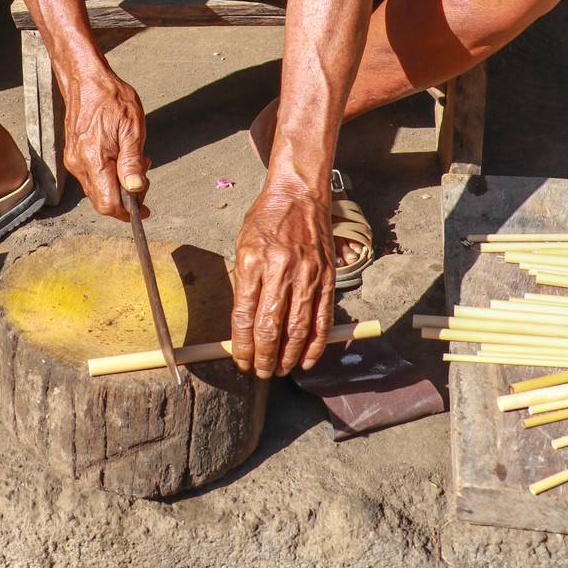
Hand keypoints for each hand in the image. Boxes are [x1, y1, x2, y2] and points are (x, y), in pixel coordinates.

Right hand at [62, 67, 148, 221]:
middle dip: (126, 198)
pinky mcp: (73, 155)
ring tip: (135, 162)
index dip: (128, 211)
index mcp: (93, 159)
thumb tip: (135, 188)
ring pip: (97, 190)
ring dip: (117, 186)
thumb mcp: (131, 127)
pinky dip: (108, 176)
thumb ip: (133, 161)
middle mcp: (78, 164)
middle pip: (102, 201)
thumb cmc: (111, 98)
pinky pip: (91, 178)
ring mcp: (73, 160)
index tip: (144, 209)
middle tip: (144, 176)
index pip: (108, 203)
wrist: (86, 79)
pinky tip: (120, 158)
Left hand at [230, 181, 335, 378]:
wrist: (299, 195)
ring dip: (287, 357)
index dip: (242, 345)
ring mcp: (307, 275)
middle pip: (270, 327)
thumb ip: (244, 283)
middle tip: (260, 372)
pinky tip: (305, 359)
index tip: (241, 361)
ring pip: (297, 329)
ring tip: (279, 370)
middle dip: (264, 357)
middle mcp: (280, 270)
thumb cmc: (266, 220)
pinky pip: (321, 320)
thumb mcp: (243, 244)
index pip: (244, 315)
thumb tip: (242, 325)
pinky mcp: (326, 278)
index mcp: (253, 261)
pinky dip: (315, 345)